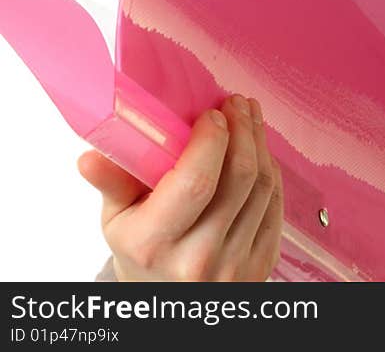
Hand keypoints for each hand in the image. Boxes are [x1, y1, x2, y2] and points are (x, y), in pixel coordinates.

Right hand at [77, 94, 283, 281]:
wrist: (167, 303)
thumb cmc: (141, 253)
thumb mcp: (117, 221)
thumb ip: (111, 182)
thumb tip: (89, 156)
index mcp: (155, 244)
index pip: (196, 182)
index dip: (211, 139)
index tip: (212, 112)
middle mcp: (199, 259)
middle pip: (239, 179)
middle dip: (242, 130)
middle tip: (236, 102)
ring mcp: (235, 266)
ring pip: (262, 187)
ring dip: (260, 143)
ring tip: (249, 116)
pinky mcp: (261, 266)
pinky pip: (275, 207)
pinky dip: (270, 170)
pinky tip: (260, 149)